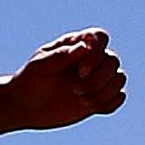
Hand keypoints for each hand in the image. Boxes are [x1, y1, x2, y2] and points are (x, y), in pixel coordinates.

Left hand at [0, 29, 127, 128]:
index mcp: (75, 45)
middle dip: (98, 79)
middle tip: (75, 91)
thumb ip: (59, 56)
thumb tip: (83, 47)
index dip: (97, 54)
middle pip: (113, 61)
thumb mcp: (38, 67)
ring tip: (80, 100)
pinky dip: (108, 104)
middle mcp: (90, 59)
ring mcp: (96, 78)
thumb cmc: (28, 81)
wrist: (25, 106)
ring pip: (119, 79)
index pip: (100, 38)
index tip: (80, 72)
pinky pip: (118, 97)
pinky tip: (88, 106)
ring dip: (103, 92)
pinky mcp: (99, 97)